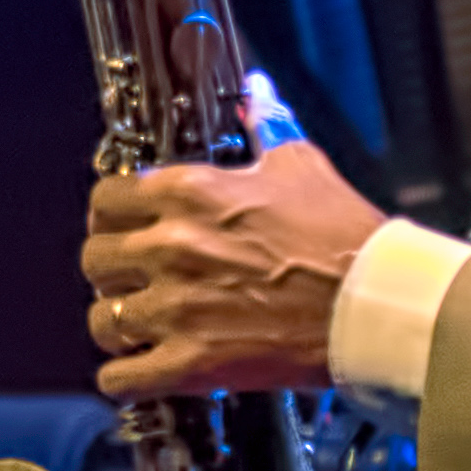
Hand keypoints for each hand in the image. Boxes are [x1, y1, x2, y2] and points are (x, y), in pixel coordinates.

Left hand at [80, 140, 388, 399]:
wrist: (375, 303)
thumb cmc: (343, 235)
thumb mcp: (301, 165)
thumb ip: (267, 125)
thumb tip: (258, 92)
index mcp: (188, 192)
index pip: (105, 200)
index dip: (110, 215)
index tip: (122, 227)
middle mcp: (171, 246)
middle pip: (95, 260)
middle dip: (112, 271)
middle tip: (133, 279)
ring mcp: (178, 308)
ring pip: (102, 320)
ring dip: (117, 325)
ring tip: (138, 328)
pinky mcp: (193, 363)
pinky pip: (122, 378)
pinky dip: (125, 378)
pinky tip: (141, 370)